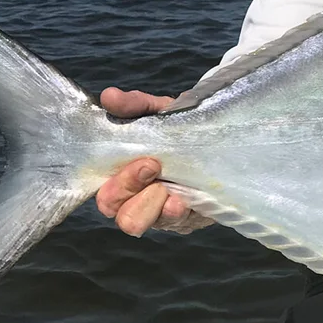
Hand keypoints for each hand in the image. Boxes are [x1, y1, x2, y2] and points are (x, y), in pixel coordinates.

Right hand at [94, 87, 214, 235]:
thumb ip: (135, 105)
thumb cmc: (177, 127)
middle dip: (135, 191)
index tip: (146, 162)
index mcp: (122, 180)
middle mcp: (137, 203)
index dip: (120, 185)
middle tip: (155, 166)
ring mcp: (161, 216)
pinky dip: (180, 211)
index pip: (106, 199)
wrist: (216, 136)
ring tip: (173, 187)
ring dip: (156, 206)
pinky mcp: (185, 222)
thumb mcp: (159, 112)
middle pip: (123, 218)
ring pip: (141, 225)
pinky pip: (177, 226)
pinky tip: (188, 198)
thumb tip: (109, 96)